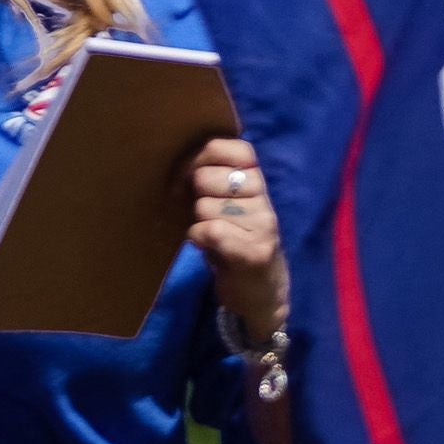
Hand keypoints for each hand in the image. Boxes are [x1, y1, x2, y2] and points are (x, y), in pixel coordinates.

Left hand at [185, 137, 287, 347]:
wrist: (263, 294)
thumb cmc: (236, 244)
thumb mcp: (229, 205)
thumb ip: (214, 180)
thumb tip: (180, 161)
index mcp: (257, 182)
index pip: (235, 148)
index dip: (204, 155)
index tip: (189, 174)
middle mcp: (263, 199)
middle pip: (207, 177)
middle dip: (194, 195)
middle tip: (203, 215)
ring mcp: (262, 225)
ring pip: (205, 206)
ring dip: (197, 222)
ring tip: (210, 235)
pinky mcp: (253, 252)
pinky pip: (210, 231)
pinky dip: (198, 238)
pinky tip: (206, 247)